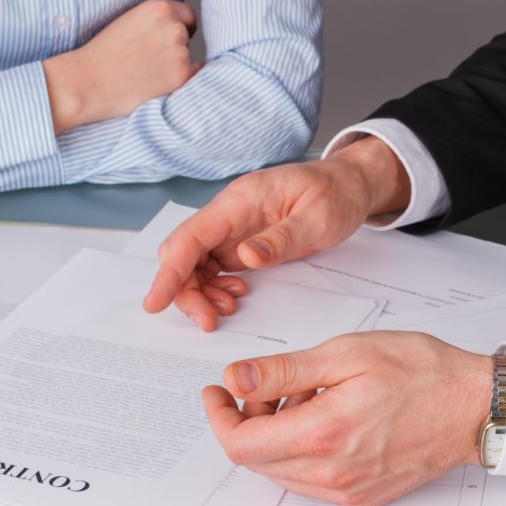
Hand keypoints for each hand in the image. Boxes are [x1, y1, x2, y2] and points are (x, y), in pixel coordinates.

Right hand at [43, 0, 200, 133]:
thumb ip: (154, 21)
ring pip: (188, 58)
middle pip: (187, 37)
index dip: (181, 27)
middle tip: (149, 61)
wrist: (88, 82)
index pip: (187, 15)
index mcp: (159, 8)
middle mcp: (173, 27)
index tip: (173, 38)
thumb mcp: (128, 21)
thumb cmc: (102, 55)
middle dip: (175, 47)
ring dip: (175, 65)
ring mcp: (180, 52)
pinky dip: (179, 81)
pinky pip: (193, 77)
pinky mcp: (181, 76)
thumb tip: (179, 30)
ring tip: (146, 73)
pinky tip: (156, 83)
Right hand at [142, 136, 411, 329]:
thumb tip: (246, 257)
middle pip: (184, 253)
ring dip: (200, 293)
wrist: (350, 184)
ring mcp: (232, 228)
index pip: (191, 237)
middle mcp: (229, 213)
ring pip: (194, 264)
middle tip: (209, 321)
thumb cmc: (336, 194)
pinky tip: (235, 298)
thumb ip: (282, 239)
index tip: (155, 302)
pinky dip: (215, 288)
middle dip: (185, 290)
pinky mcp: (240, 241)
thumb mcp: (319, 217)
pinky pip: (213, 268)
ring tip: (225, 311)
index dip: (169, 271)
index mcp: (241, 200)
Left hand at [202, 331, 492, 505]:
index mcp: (323, 434)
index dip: (219, 417)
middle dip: (249, 420)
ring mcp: (348, 491)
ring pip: (282, 471)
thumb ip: (283, 371)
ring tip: (306, 396)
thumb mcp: (346, 354)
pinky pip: (310, 480)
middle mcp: (332, 473)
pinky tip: (325, 418)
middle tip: (269, 385)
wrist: (474, 406)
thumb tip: (236, 379)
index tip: (218, 393)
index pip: (241, 444)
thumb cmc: (423, 373)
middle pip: (257, 460)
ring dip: (276, 435)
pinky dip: (302, 450)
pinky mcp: (362, 496)